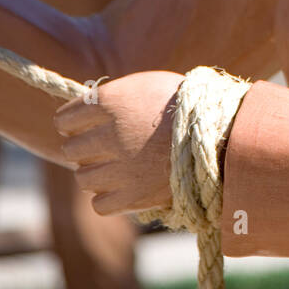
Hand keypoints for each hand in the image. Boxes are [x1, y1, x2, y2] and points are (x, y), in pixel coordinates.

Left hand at [54, 70, 182, 215]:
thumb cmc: (185, 104)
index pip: (66, 117)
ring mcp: (120, 168)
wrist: (222, 134)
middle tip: (101, 147)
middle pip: (71, 149)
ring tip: (116, 167)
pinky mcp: (133, 197)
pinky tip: (124, 186)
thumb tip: (86, 106)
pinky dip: (109, 197)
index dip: (72, 122)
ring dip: (96, 173)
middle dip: (83, 148)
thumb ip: (114, 95)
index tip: (79, 126)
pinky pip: (99, 203)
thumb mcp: (148, 84)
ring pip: (83, 177)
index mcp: (112, 102)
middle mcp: (110, 135)